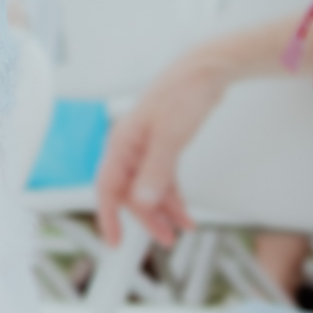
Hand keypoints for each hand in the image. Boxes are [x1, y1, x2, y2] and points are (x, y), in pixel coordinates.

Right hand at [95, 62, 227, 244]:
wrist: (204, 71)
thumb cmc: (182, 94)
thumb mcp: (170, 137)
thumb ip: (155, 171)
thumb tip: (142, 202)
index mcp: (122, 143)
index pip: (107, 187)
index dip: (108, 216)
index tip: (114, 241)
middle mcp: (130, 147)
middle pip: (130, 192)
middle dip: (146, 218)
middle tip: (165, 239)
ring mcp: (146, 147)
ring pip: (148, 188)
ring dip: (163, 210)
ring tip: (181, 229)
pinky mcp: (163, 145)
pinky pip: (162, 178)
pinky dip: (173, 196)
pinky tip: (184, 210)